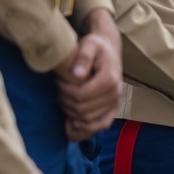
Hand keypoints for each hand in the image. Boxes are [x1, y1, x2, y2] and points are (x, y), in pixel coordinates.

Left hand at [56, 10, 121, 139]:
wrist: (108, 51)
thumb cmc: (96, 47)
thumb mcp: (89, 45)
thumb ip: (83, 57)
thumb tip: (77, 75)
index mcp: (109, 79)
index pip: (81, 96)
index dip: (64, 92)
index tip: (57, 82)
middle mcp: (115, 93)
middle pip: (83, 110)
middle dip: (65, 102)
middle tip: (58, 91)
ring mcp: (115, 103)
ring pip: (88, 120)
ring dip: (71, 114)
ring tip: (64, 100)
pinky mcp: (113, 109)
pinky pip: (101, 125)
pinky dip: (85, 129)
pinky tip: (71, 123)